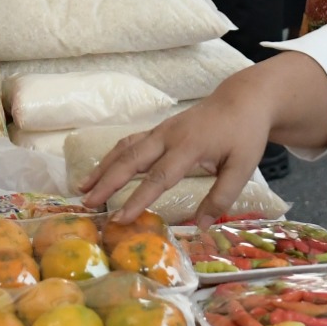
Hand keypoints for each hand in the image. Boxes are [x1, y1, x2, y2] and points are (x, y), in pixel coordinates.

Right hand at [81, 52, 326, 219]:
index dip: (137, 199)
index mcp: (189, 147)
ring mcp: (161, 130)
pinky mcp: (160, 130)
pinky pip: (130, 142)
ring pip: (125, 148)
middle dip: (106, 182)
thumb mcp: (242, 168)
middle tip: (86, 202)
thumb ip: (221, 197)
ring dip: (103, 167)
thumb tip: (201, 226)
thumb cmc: (244, 134)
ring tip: (82, 188)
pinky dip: (113, 156)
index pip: (158, 178)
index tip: (120, 218)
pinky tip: (102, 170)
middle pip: (130, 159)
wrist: (243, 99)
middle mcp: (168, 136)